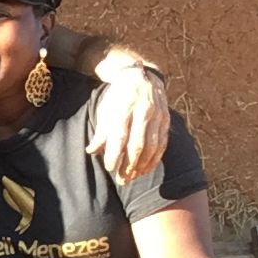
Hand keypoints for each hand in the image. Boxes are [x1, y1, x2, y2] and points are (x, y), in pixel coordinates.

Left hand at [87, 66, 168, 182]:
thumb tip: (91, 151)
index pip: (120, 136)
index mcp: (124, 108)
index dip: (116, 154)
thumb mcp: (105, 111)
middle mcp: (143, 111)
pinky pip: (162, 143)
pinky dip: (155, 158)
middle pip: (137, 144)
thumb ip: (100, 132)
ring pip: (152, 145)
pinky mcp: (166, 120)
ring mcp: (157, 115)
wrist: (140, 78)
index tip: (110, 168)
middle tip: (122, 179)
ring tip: (133, 177)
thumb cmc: (118, 98)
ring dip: (142, 165)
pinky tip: (146, 169)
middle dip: (129, 164)